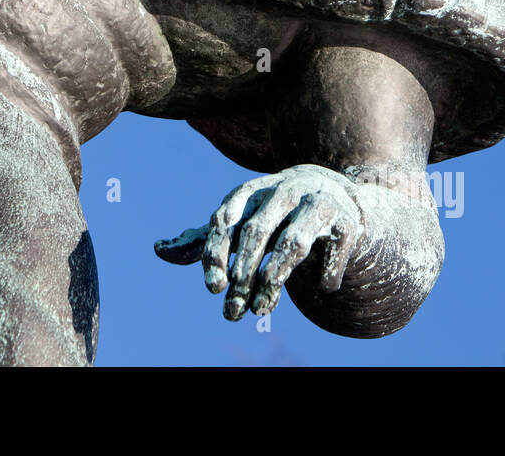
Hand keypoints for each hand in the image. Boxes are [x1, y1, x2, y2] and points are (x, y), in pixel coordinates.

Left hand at [154, 164, 364, 319]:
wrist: (330, 193)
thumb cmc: (273, 214)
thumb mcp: (239, 221)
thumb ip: (204, 240)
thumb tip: (158, 250)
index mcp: (251, 192)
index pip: (226, 219)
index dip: (216, 253)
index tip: (213, 289)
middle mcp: (282, 192)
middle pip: (256, 233)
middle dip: (243, 275)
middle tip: (232, 312)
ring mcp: (316, 203)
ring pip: (292, 244)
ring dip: (275, 281)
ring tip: (262, 310)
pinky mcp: (347, 221)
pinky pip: (335, 249)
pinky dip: (327, 271)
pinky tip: (321, 288)